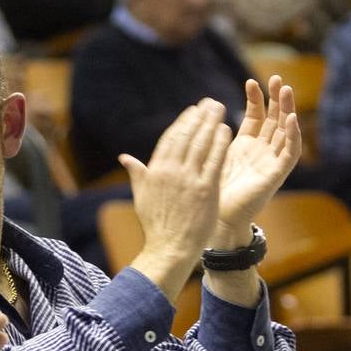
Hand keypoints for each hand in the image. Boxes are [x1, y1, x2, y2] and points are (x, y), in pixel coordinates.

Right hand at [120, 99, 230, 301]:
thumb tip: (124, 157)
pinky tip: (226, 131)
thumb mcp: (141, 196)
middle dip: (200, 117)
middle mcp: (171, 172)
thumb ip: (136, 173)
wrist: (170, 248)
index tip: (193, 110)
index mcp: (155, 171)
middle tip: (210, 102)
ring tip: (220, 110)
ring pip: (202, 144)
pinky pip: (215, 161)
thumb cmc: (156, 224)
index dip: (183, 122)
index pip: (171, 138)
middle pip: (188, 136)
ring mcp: (189, 180)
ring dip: (212, 124)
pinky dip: (220, 143)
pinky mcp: (206, 190)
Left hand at [214, 76, 301, 246]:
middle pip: (275, 119)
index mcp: (246, 145)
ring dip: (288, 111)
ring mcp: (271, 162)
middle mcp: (262, 151)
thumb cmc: (212, 189)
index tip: (250, 81)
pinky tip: (291, 119)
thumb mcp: (211, 154)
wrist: (216, 218)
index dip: (256, 99)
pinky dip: (293, 136)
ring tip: (287, 90)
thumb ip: (211, 134)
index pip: (256, 116)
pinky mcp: (277, 175)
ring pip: (286, 131)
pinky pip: (290, 153)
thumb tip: (199, 111)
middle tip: (278, 79)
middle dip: (277, 99)